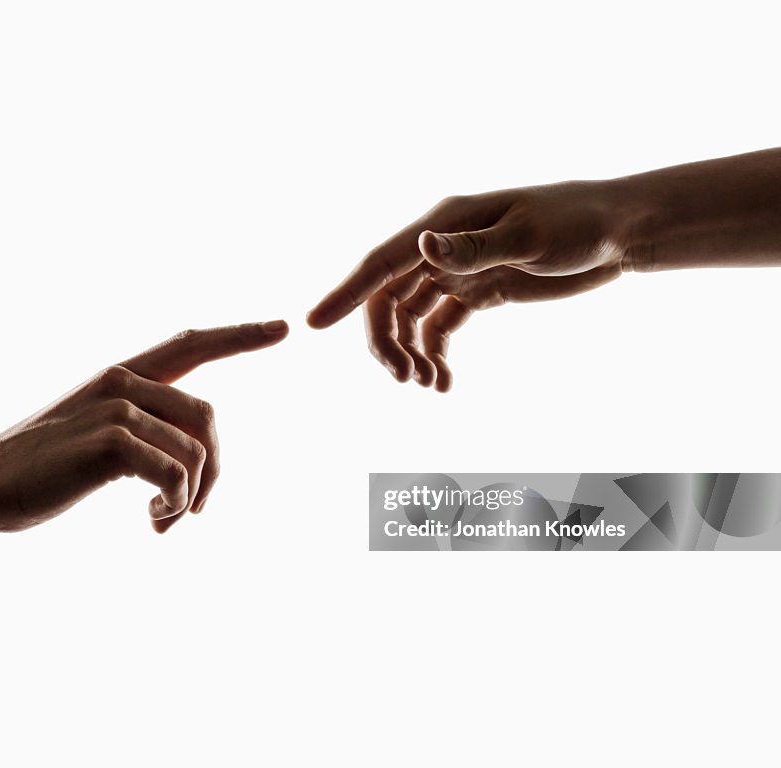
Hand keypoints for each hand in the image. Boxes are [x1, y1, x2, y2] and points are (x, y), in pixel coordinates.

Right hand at [0, 321, 287, 532]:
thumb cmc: (38, 471)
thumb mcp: (91, 435)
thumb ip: (139, 430)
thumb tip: (190, 462)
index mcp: (120, 376)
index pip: (190, 344)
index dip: (239, 335)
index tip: (284, 327)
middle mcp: (122, 381)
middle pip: (208, 416)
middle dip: (215, 468)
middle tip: (195, 510)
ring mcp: (116, 407)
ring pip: (195, 450)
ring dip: (191, 497)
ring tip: (163, 521)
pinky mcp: (110, 442)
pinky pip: (177, 473)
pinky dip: (177, 503)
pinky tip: (152, 520)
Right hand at [307, 181, 630, 390]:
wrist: (618, 232)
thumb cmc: (578, 221)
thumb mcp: (529, 235)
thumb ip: (472, 247)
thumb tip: (421, 246)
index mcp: (444, 224)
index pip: (381, 262)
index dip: (344, 293)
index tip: (313, 324)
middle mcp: (442, 246)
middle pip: (388, 298)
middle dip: (385, 340)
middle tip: (403, 378)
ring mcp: (459, 269)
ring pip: (410, 317)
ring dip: (409, 352)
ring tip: (427, 383)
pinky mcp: (478, 290)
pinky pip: (440, 327)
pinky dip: (435, 354)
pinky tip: (444, 381)